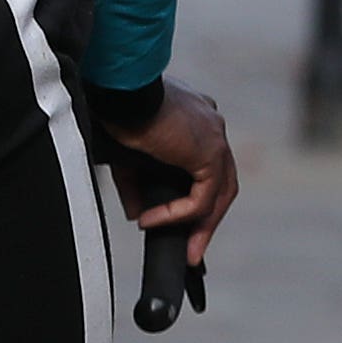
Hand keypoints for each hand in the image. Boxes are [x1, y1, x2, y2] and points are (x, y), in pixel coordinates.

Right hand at [100, 81, 236, 266]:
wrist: (122, 93)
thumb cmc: (120, 111)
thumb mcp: (128, 156)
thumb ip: (136, 186)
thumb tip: (139, 215)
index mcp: (197, 118)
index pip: (207, 165)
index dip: (196, 196)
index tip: (182, 221)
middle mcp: (212, 125)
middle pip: (221, 183)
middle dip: (207, 219)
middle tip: (194, 249)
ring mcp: (215, 137)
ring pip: (219, 193)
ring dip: (203, 225)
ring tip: (188, 249)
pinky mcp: (209, 153)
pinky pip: (202, 197)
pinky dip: (178, 214)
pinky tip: (152, 220)